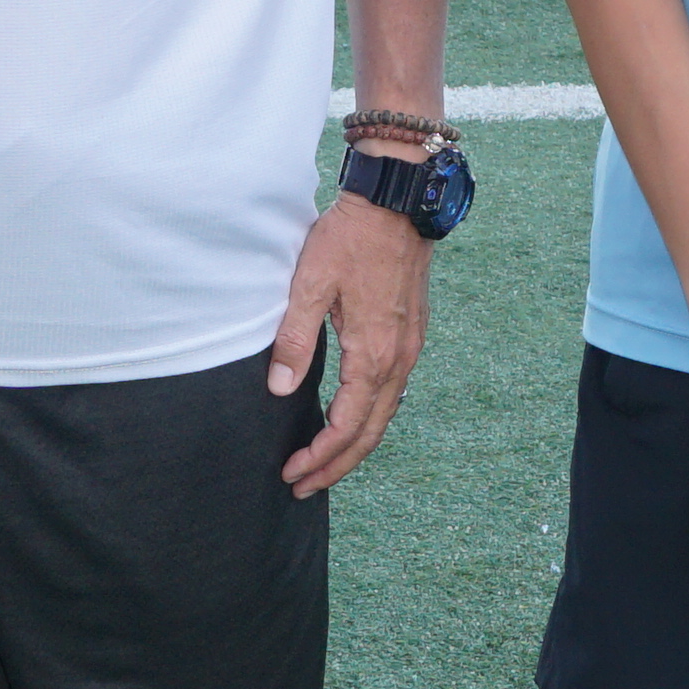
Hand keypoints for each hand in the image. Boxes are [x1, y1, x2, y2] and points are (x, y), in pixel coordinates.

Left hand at [266, 195, 430, 495]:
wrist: (398, 203)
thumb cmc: (351, 238)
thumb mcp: (310, 284)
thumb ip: (293, 339)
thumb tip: (278, 389)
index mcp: (373, 354)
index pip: (346, 427)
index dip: (319, 456)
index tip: (292, 473)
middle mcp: (399, 359)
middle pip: (370, 433)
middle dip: (337, 465)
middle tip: (304, 486)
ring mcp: (409, 349)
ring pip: (384, 415)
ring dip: (354, 444)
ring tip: (323, 462)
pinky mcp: (410, 336)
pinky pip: (391, 393)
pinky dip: (369, 418)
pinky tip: (348, 419)